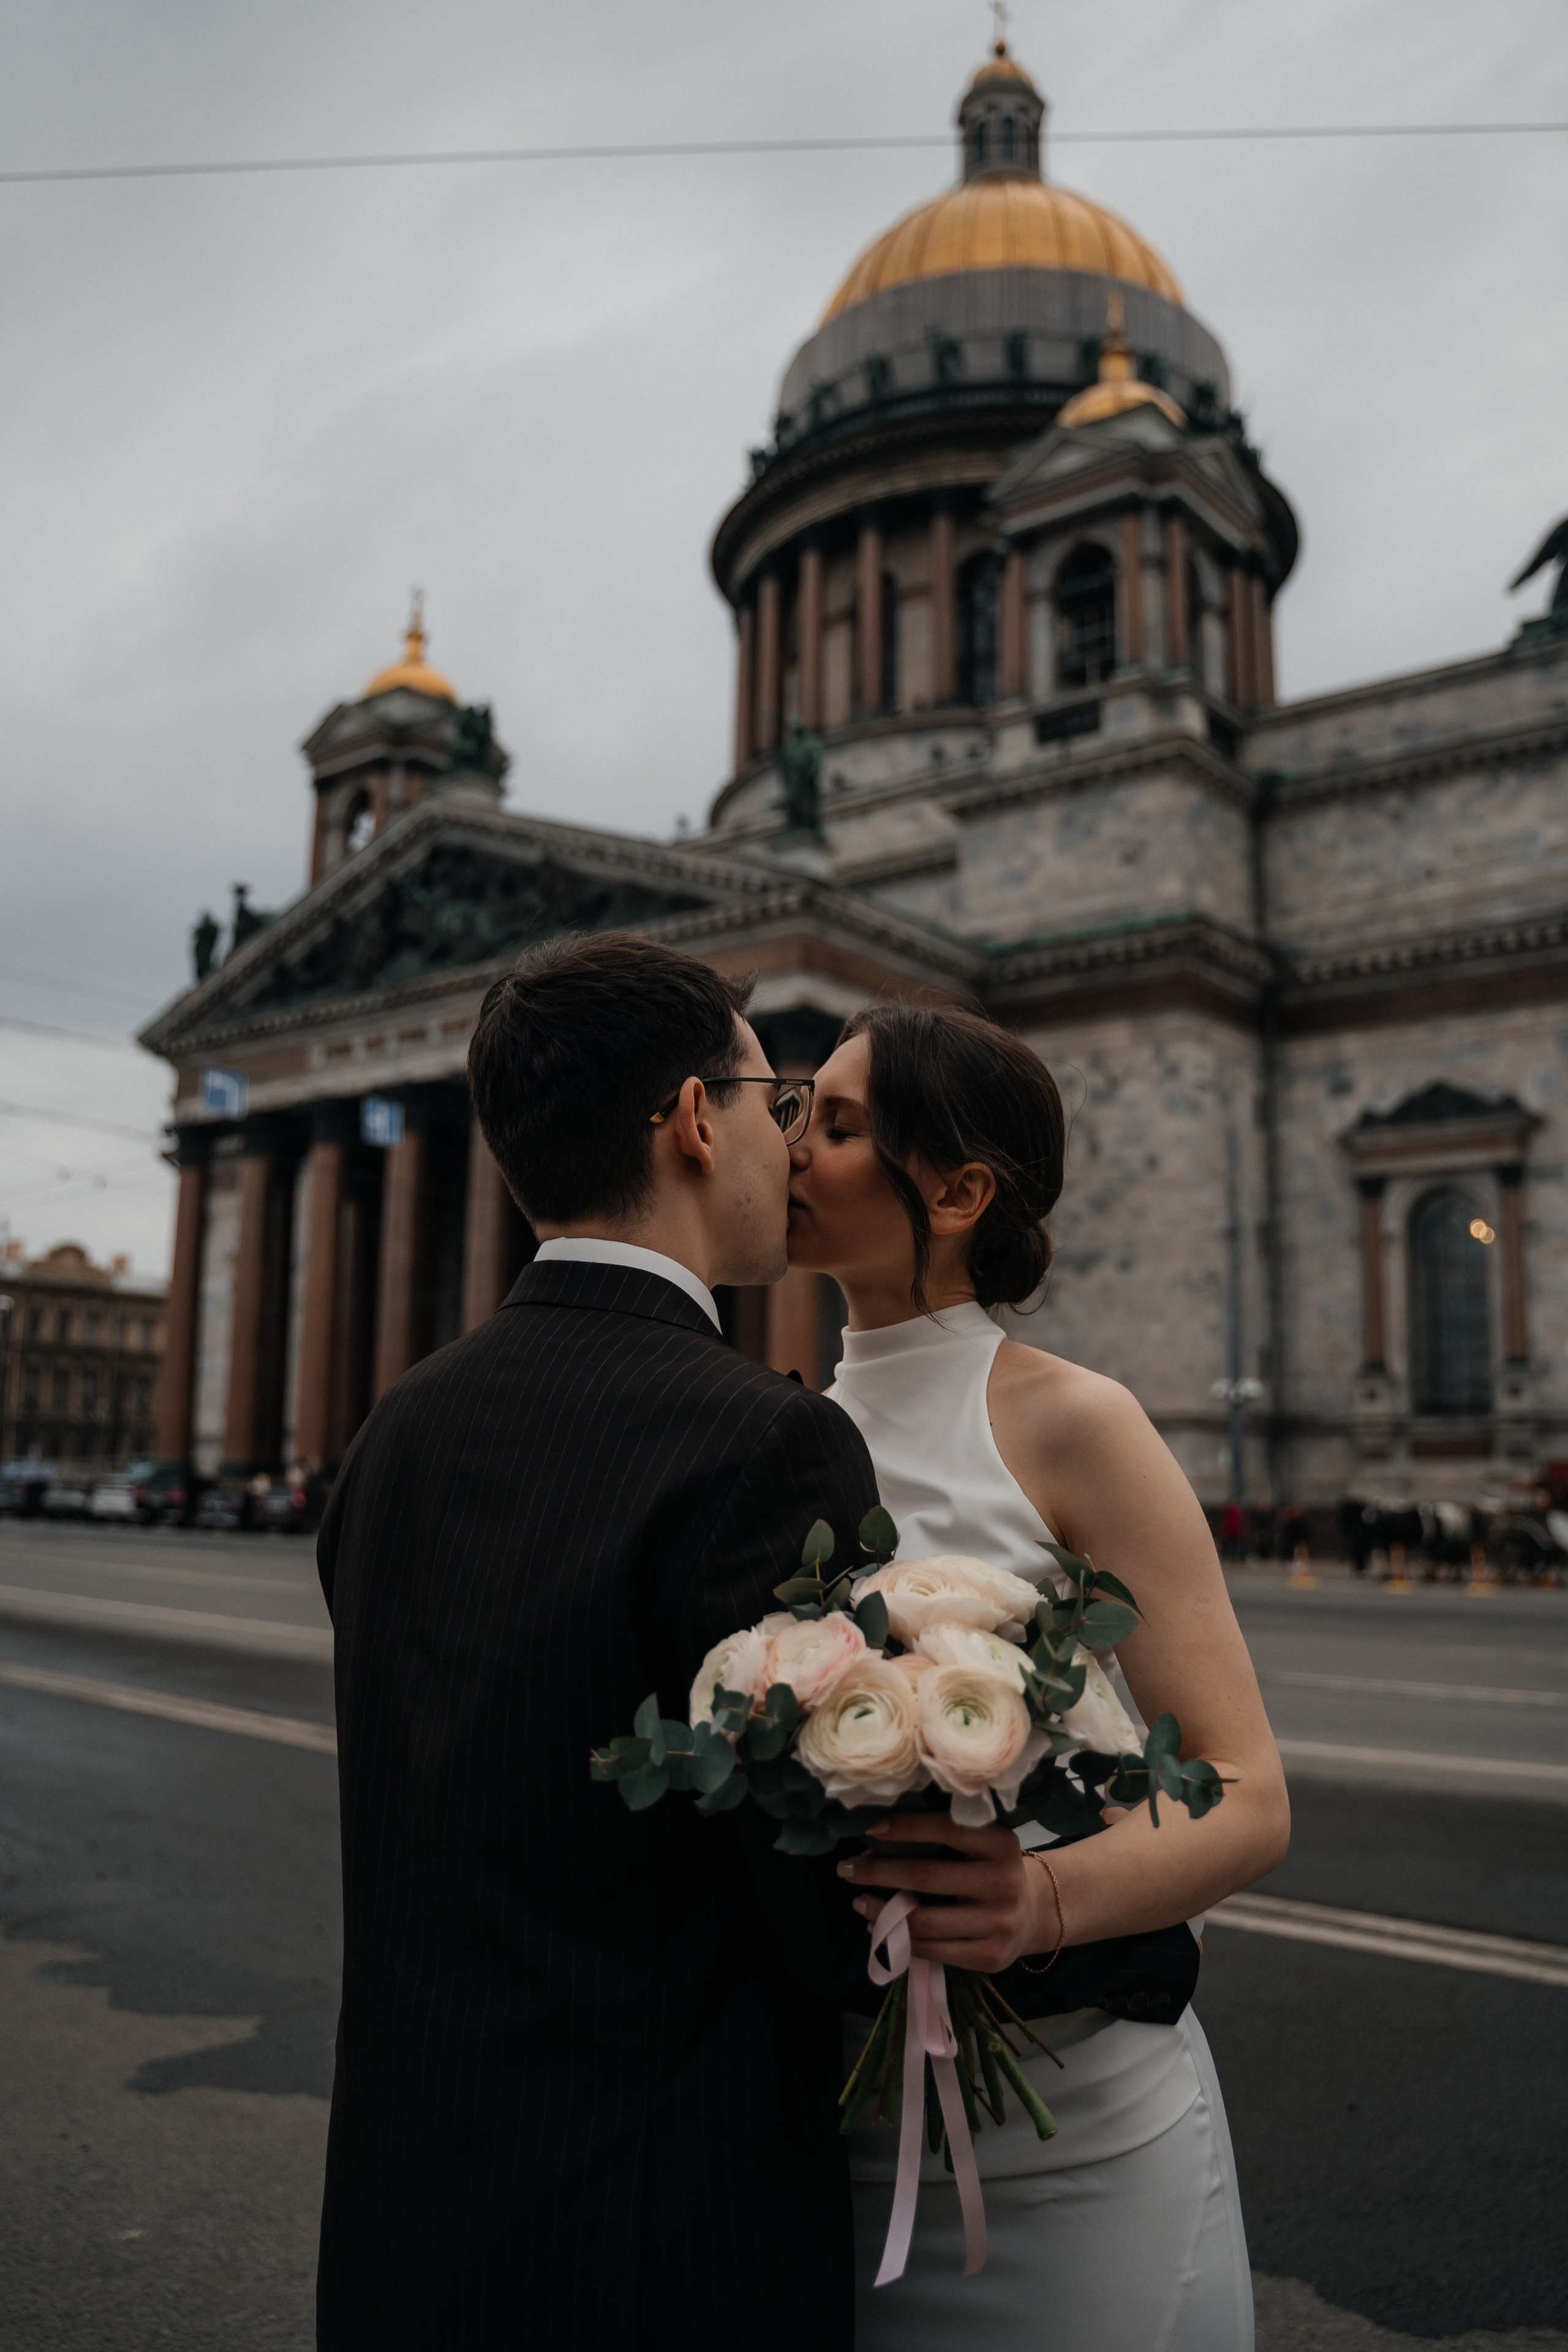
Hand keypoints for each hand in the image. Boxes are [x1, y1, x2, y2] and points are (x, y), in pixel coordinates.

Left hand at [836, 1814, 1055, 1972]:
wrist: (1034, 1912)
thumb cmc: (991, 1869)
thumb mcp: (981, 1844)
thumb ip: (944, 1838)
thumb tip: (876, 1839)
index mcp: (1001, 1843)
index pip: (945, 1829)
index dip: (903, 1827)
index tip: (868, 1829)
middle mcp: (1003, 1882)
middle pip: (925, 1876)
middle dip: (878, 1872)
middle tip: (846, 1869)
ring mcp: (998, 1923)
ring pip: (923, 1921)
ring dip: (881, 1912)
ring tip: (859, 1903)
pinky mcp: (989, 1957)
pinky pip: (933, 1951)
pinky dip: (900, 1941)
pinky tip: (882, 1930)